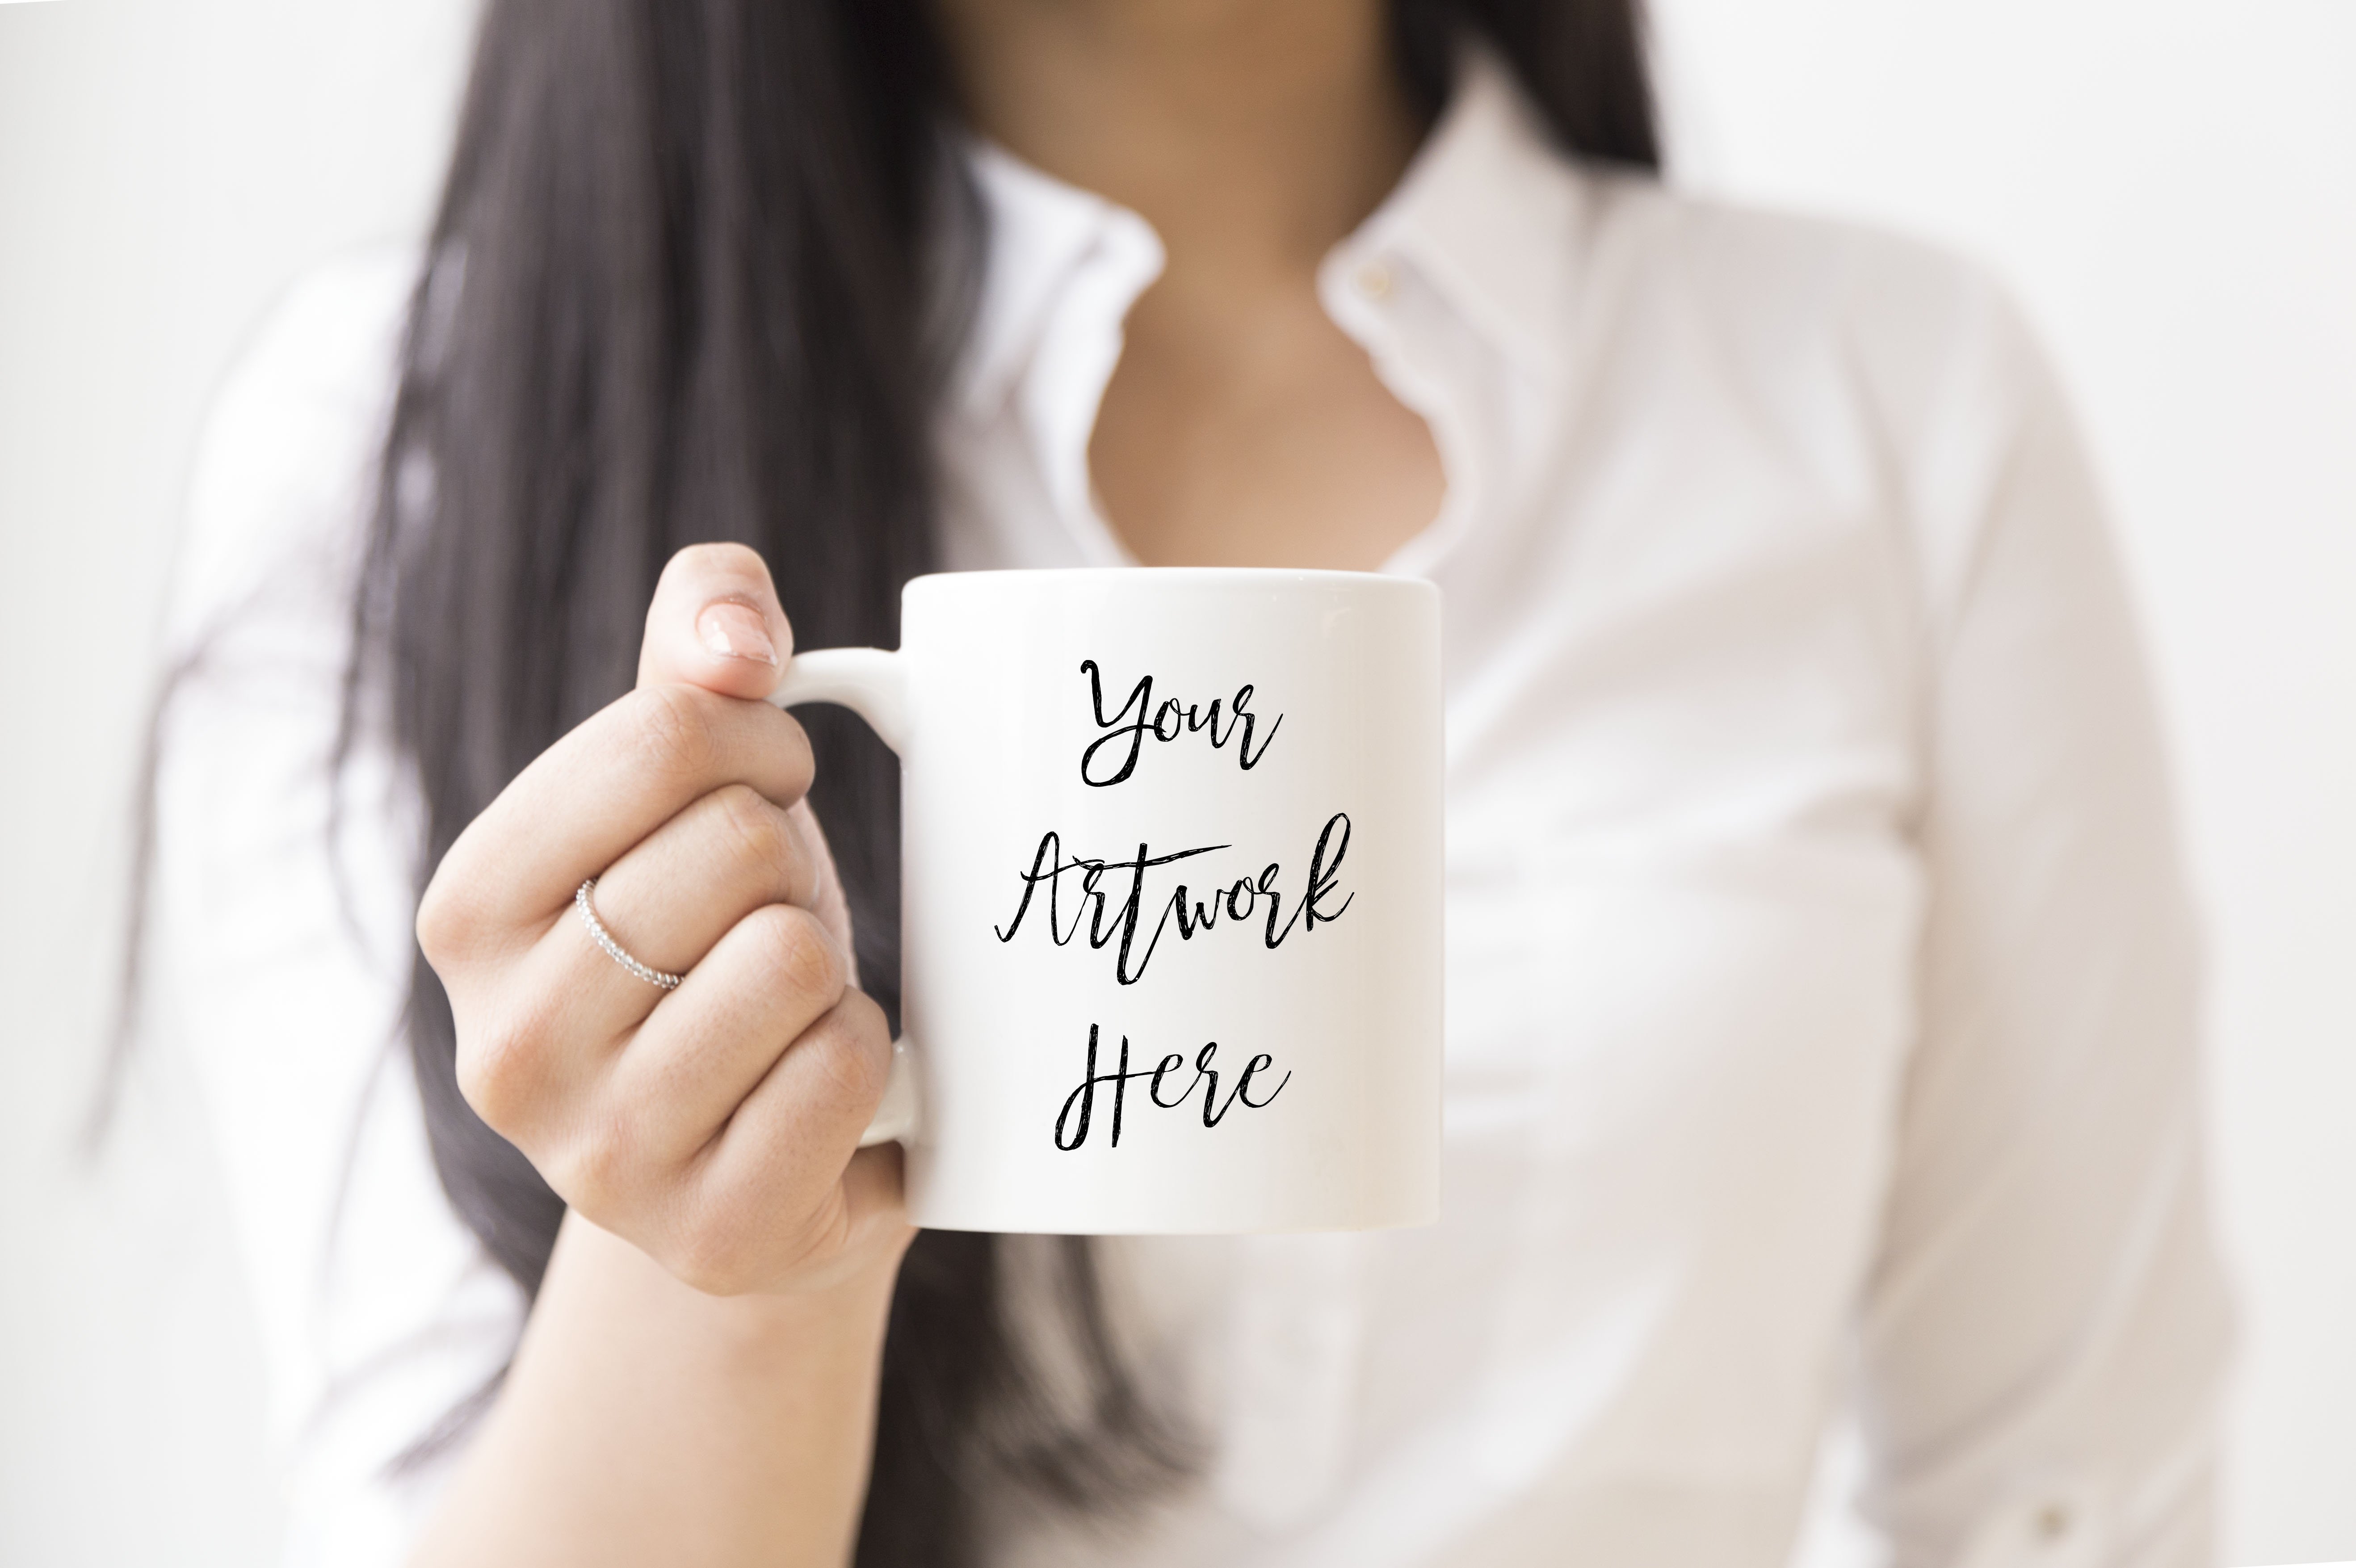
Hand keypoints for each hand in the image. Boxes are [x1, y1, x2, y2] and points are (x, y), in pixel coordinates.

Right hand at [417, 544, 910, 1296]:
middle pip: (739, 845)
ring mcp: (599, 1157)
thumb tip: (736, 628)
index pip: (662, 734)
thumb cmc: (721, 933)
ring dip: (827, 968)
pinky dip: (865, 1058)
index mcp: (467, 908)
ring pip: (794, 957)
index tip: (762, 786)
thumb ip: (700, 636)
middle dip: (788, 864)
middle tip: (766, 920)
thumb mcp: (695, 775)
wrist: (761, 1147)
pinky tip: (815, 1089)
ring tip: (784, 1010)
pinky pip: (845, 1069)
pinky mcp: (710, 1236)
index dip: (757, 740)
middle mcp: (502, 1043)